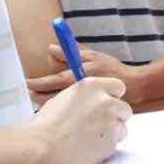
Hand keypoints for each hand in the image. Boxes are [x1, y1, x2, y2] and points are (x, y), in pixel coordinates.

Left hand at [27, 46, 146, 107]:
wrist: (134, 86)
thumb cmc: (113, 69)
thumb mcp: (93, 57)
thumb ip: (72, 53)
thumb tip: (51, 48)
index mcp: (79, 77)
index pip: (55, 81)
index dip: (39, 83)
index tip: (28, 83)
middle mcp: (80, 92)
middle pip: (53, 97)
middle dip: (39, 97)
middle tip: (29, 95)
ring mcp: (84, 105)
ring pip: (60, 107)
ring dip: (47, 105)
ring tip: (38, 103)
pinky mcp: (89, 114)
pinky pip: (71, 114)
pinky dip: (61, 112)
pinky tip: (56, 112)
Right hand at [28, 76, 131, 163]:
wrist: (40, 147)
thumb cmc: (46, 124)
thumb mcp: (65, 97)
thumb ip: (85, 97)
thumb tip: (93, 101)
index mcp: (93, 86)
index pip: (118, 87)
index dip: (113, 98)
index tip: (108, 105)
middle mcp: (106, 101)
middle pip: (125, 109)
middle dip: (115, 117)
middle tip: (99, 126)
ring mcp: (111, 122)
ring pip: (122, 128)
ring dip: (111, 134)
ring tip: (90, 139)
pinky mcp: (111, 142)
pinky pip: (115, 145)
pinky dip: (105, 148)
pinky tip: (88, 149)